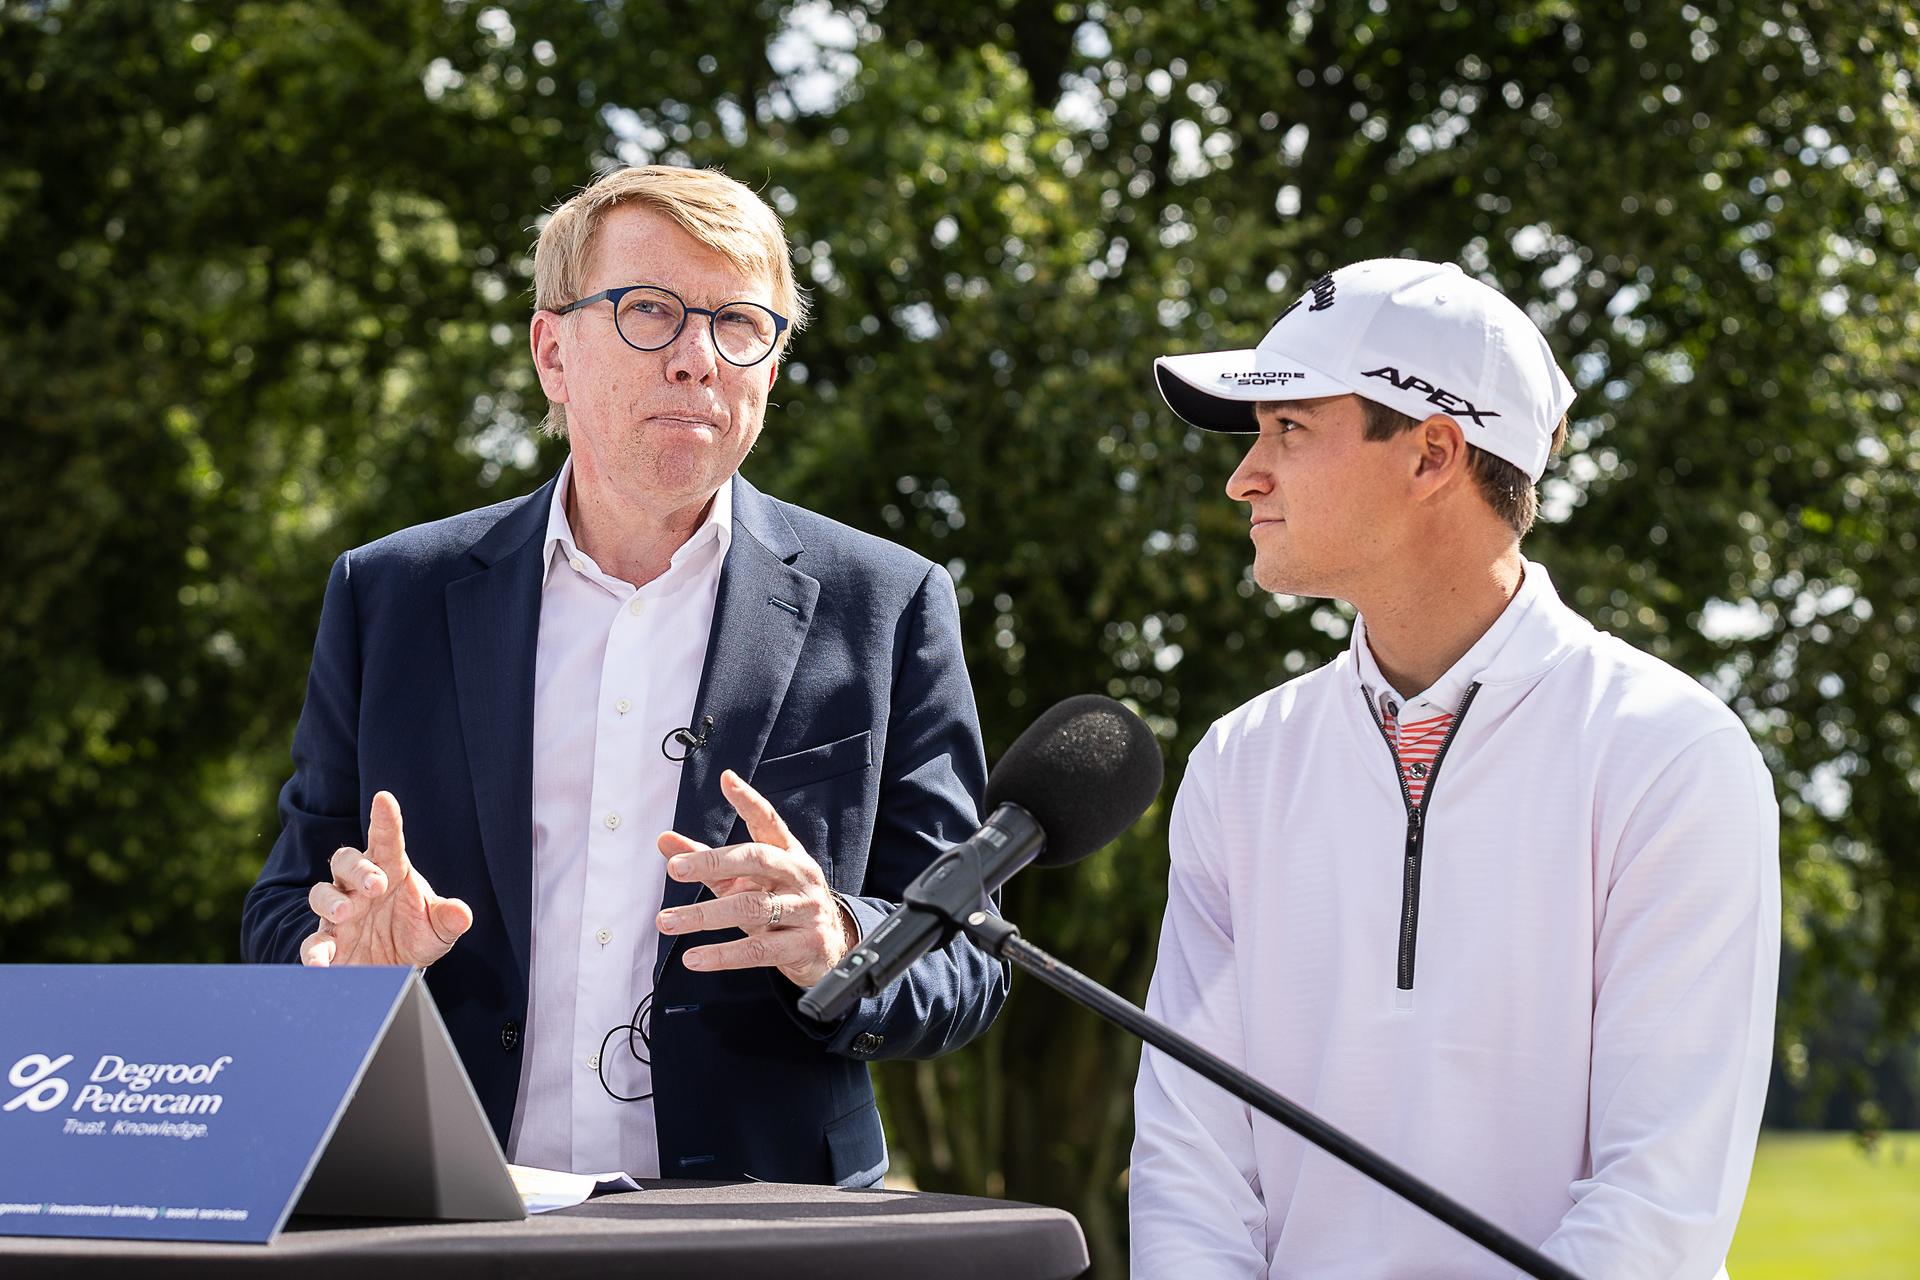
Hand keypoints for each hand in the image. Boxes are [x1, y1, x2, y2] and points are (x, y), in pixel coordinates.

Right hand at [299, 791, 472, 967]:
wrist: (395, 971)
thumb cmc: (416, 935)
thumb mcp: (438, 928)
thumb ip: (448, 918)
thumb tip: (462, 913)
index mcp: (390, 872)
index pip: (387, 841)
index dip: (385, 820)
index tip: (384, 799)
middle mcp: (359, 888)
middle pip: (346, 861)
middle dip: (359, 868)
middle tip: (376, 884)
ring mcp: (339, 914)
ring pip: (321, 893)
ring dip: (331, 900)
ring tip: (345, 911)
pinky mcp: (328, 944)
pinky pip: (314, 943)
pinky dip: (315, 952)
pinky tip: (322, 963)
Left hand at [655, 769, 857, 989]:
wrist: (829, 949)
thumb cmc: (780, 906)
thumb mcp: (745, 881)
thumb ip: (707, 862)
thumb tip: (664, 840)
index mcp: (787, 854)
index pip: (768, 822)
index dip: (749, 801)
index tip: (727, 781)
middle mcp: (799, 876)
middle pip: (758, 860)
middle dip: (714, 862)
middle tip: (675, 868)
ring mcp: (805, 910)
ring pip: (752, 907)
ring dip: (705, 915)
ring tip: (668, 921)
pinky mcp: (804, 945)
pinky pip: (759, 949)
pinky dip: (723, 954)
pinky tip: (696, 957)